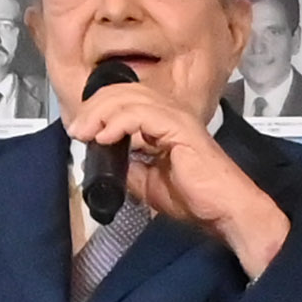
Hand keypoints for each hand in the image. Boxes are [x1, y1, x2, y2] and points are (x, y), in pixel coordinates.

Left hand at [68, 71, 285, 272]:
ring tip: (85, 132)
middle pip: (123, 91)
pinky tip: (106, 136)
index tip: (80, 130)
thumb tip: (104, 160)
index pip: (126, 98)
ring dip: (100, 113)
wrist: (224, 210)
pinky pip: (140, 113)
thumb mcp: (148, 183)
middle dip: (94, 107)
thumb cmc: (196, 198)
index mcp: (164, 121)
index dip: (98, 109)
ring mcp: (176, 117)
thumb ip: (129, 166)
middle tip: (77, 130)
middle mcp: (171, 112)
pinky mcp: (179, 127)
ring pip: (129, 97)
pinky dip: (118, 122)